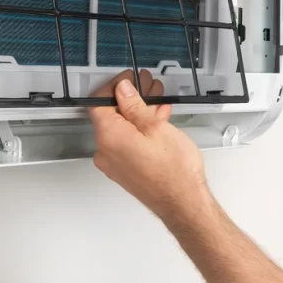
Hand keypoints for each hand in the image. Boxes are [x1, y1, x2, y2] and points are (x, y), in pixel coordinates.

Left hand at [88, 71, 212, 227]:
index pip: (98, 102)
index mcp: (109, 137)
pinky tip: (157, 121)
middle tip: (149, 86)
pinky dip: (139, 130)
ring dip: (138, 114)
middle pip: (111, 115)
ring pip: (122, 129)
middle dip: (131, 98)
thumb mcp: (156, 127)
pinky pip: (127, 143)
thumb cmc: (174, 171)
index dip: (114, 86)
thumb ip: (134, 106)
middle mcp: (105, 151)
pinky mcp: (125, 171)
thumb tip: (122, 90)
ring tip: (159, 103)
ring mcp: (114, 163)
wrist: (184, 203)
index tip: (129, 79)